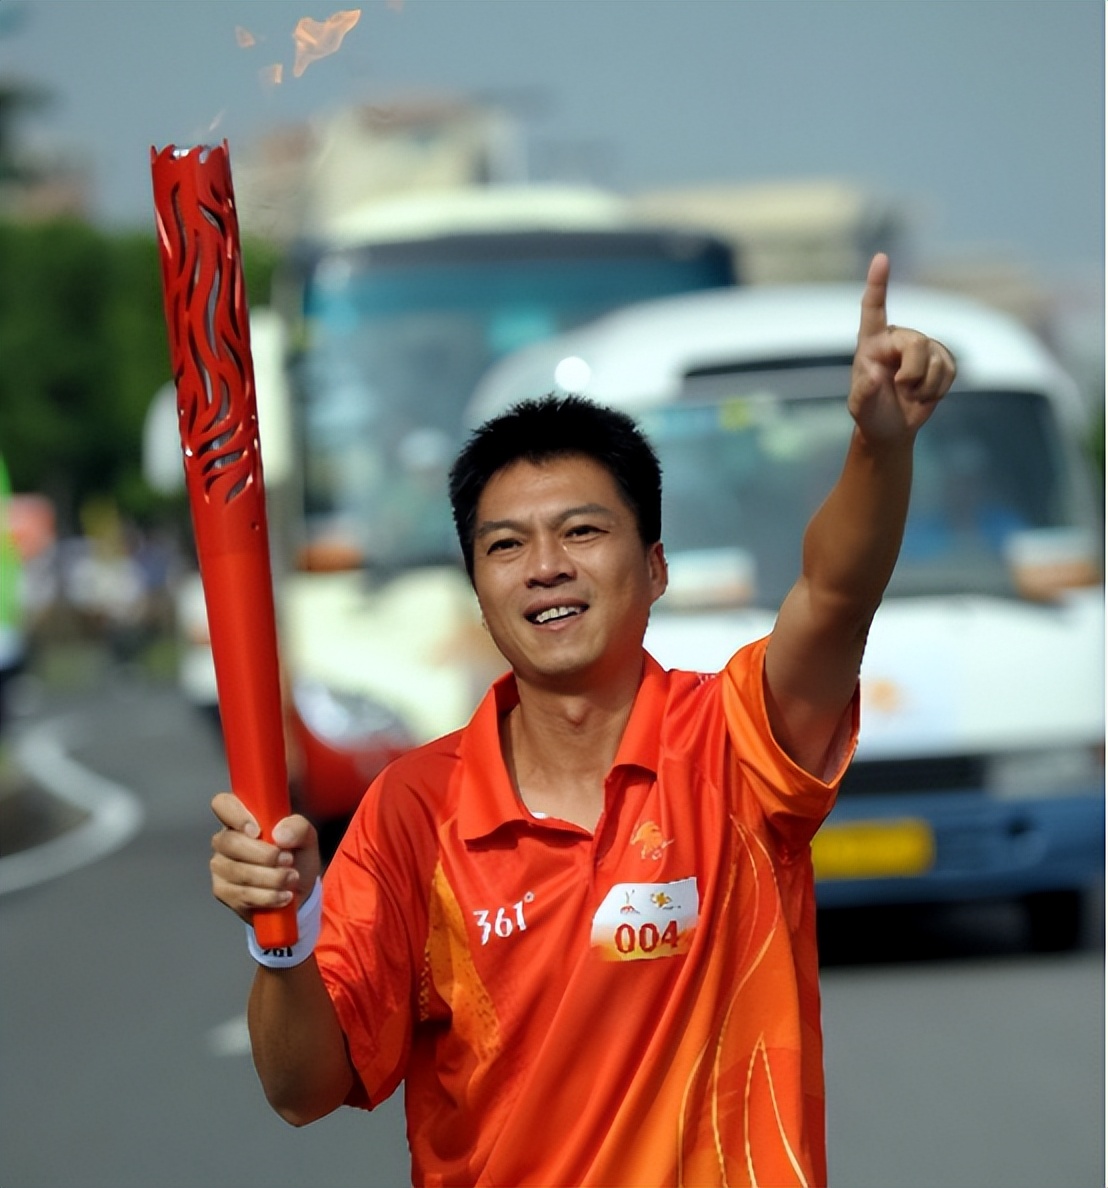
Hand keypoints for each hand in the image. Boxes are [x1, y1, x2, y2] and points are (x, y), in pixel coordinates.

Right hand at [210, 793, 321, 923]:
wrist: (296, 890)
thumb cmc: (295, 856)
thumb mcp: (306, 838)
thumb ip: (298, 827)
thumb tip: (279, 834)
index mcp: (241, 818)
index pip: (222, 804)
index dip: (235, 815)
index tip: (257, 830)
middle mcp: (225, 840)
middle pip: (229, 842)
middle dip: (263, 854)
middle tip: (288, 860)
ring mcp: (221, 866)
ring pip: (236, 871)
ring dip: (270, 878)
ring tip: (292, 878)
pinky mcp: (223, 891)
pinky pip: (240, 894)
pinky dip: (267, 896)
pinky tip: (284, 896)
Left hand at [849, 253, 956, 442]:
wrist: (891, 428)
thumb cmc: (870, 414)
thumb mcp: (859, 408)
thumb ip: (862, 392)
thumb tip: (872, 374)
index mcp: (871, 343)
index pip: (874, 308)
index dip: (878, 283)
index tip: (881, 257)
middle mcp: (896, 338)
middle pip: (917, 343)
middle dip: (914, 373)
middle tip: (903, 389)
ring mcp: (921, 346)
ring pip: (936, 358)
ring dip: (925, 386)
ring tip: (910, 395)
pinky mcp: (942, 358)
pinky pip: (950, 369)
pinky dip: (939, 389)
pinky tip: (924, 394)